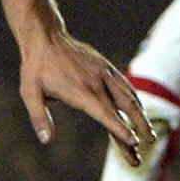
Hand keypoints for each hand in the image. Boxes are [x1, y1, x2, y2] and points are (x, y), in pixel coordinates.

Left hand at [18, 26, 156, 165]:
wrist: (45, 37)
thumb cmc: (36, 68)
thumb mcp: (29, 93)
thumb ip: (39, 117)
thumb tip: (45, 139)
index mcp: (80, 91)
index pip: (105, 114)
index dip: (120, 128)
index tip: (134, 142)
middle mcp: (97, 82)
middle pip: (124, 108)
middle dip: (139, 127)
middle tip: (149, 143)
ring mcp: (104, 73)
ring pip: (129, 96)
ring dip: (141, 115)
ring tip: (148, 133)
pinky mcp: (106, 67)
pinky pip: (125, 85)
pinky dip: (135, 99)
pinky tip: (139, 110)